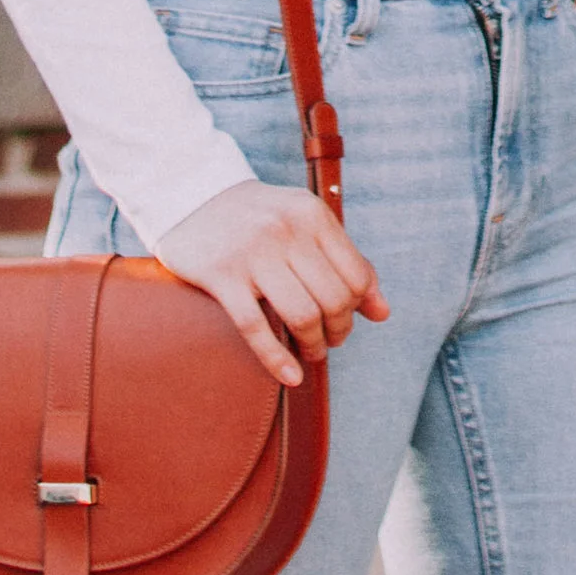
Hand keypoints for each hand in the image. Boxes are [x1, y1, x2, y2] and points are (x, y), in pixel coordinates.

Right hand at [154, 181, 388, 386]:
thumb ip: (346, 262)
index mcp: (311, 214)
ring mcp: (251, 252)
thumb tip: (383, 312)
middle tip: (329, 341)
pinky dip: (277, 360)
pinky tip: (291, 377)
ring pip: (301, 315)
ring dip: (314, 345)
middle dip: (338, 330)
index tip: (344, 320)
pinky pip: (255, 327)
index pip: (355, 276)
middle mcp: (285, 229)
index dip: (357, 308)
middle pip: (332, 299)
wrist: (192, 197)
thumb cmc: (259, 218)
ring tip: (311, 351)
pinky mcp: (220, 275)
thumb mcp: (305, 225)